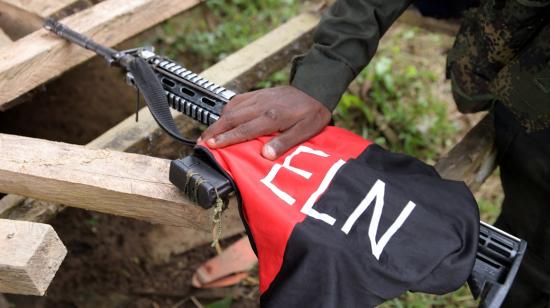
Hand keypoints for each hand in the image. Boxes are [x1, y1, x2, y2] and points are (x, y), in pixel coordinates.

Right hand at [201, 85, 331, 159]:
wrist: (315, 89)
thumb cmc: (312, 113)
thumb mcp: (305, 131)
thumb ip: (285, 142)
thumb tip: (265, 154)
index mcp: (272, 117)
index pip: (243, 130)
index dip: (226, 139)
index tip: (211, 145)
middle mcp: (261, 106)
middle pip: (231, 118)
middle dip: (214, 131)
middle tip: (201, 142)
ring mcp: (258, 98)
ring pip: (231, 108)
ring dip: (217, 121)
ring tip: (208, 134)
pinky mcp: (258, 93)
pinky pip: (237, 100)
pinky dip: (227, 109)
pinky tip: (223, 117)